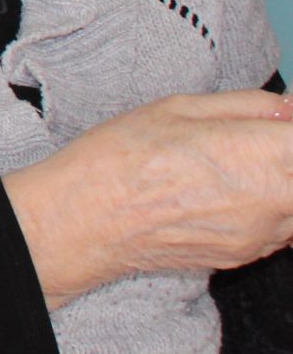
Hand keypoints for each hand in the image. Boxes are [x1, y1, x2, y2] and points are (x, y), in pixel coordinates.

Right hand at [3, 89, 292, 305]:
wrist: (87, 219)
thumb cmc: (121, 158)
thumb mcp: (178, 107)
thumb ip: (245, 105)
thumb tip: (285, 108)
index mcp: (256, 153)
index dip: (289, 124)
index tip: (278, 119)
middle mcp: (270, 199)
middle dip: (284, 154)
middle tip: (259, 141)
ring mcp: (262, 233)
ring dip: (282, 183)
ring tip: (237, 167)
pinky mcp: (247, 255)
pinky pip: (280, 229)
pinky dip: (268, 208)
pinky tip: (227, 194)